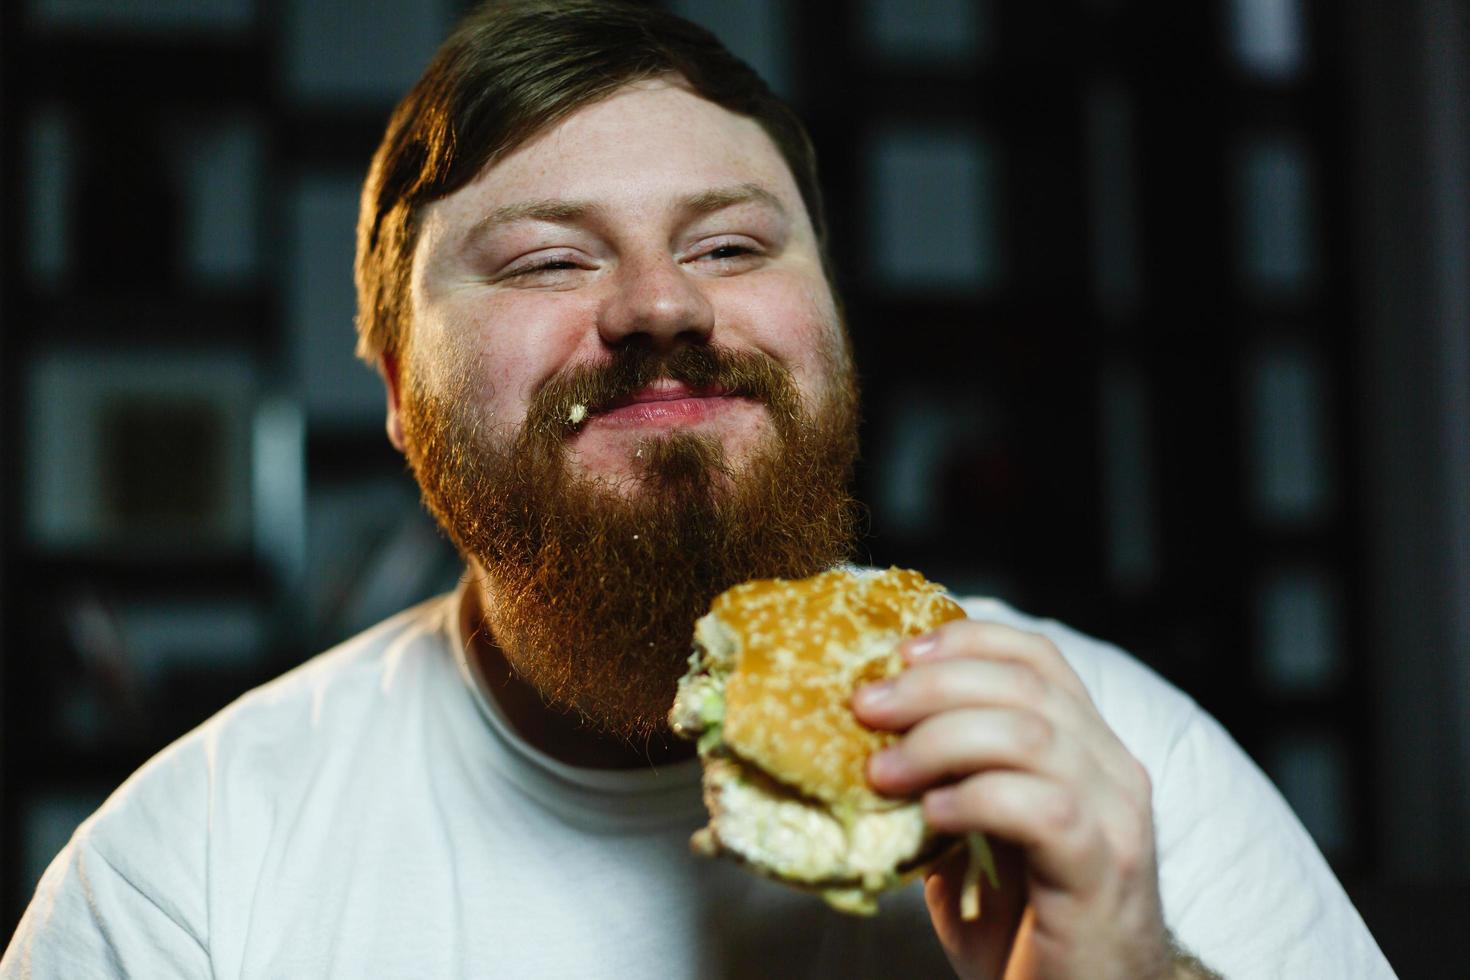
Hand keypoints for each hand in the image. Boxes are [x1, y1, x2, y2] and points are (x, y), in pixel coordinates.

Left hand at [852, 621, 1169, 979]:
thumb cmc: (1026, 937)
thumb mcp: (980, 844)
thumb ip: (950, 785)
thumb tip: (871, 740)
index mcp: (1086, 750)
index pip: (1037, 657)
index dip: (966, 641)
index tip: (898, 653)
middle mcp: (1113, 770)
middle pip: (1025, 684)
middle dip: (934, 684)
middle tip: (866, 707)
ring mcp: (1116, 818)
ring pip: (1032, 735)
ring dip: (941, 739)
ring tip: (883, 770)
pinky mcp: (1104, 869)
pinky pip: (1042, 808)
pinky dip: (977, 798)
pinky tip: (933, 815)